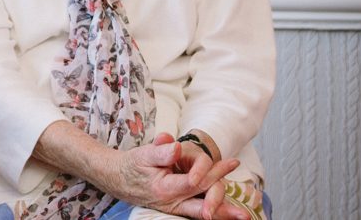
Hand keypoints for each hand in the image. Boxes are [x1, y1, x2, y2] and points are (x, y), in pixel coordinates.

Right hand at [104, 133, 245, 219]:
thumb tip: (176, 147)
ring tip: (241, 216)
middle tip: (244, 212)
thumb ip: (160, 151)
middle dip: (222, 209)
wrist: (117, 179)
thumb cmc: (132, 165)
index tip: (231, 162)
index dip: (212, 174)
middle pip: (201, 206)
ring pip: (198, 213)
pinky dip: (211, 212)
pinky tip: (225, 213)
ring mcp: (173, 208)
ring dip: (220, 214)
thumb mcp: (143, 154)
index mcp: (163, 188)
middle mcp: (170, 202)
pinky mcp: (175, 208)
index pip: (194, 182)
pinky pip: (195, 212)